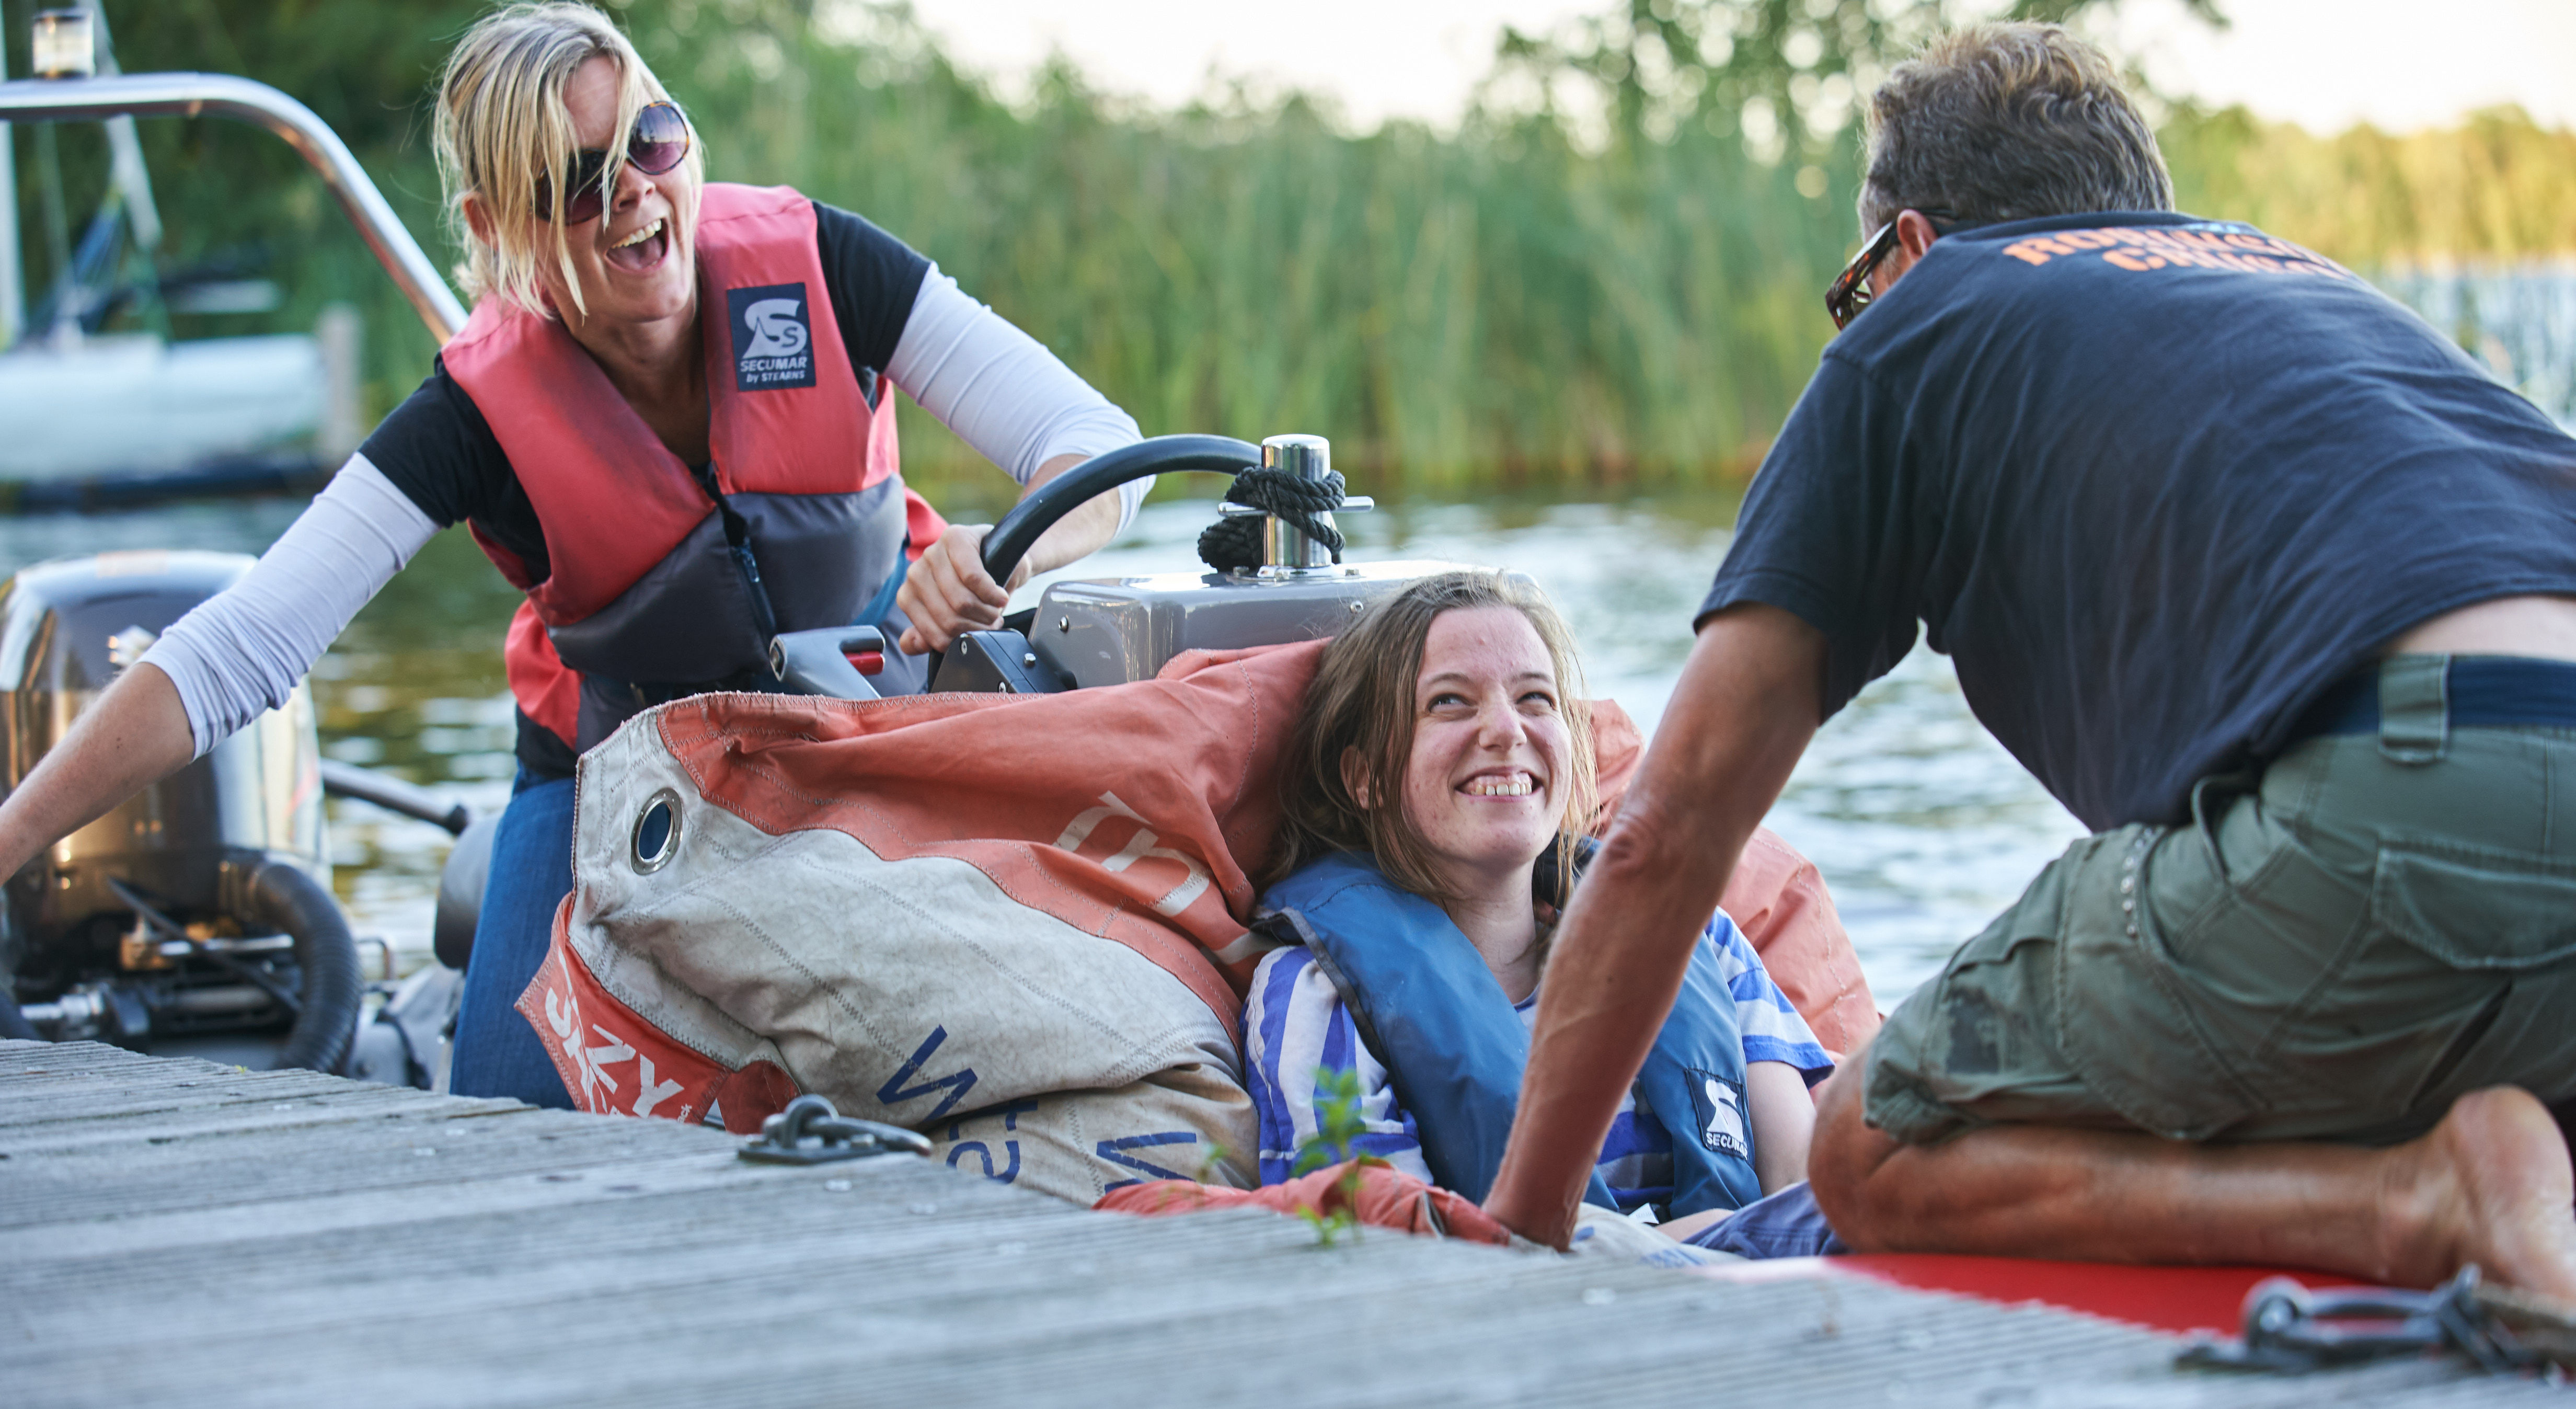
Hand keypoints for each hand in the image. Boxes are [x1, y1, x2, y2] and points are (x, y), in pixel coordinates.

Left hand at [895, 523, 1028, 654]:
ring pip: (961, 601)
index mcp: (908, 595)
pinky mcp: (955, 538)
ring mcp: (933, 553)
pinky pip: (974, 578)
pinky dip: (993, 594)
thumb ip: (930, 633)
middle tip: (991, 622)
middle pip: (948, 619)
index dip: (959, 640)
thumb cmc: (975, 589)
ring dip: (987, 612)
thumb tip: (912, 644)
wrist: (1000, 557)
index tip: (976, 634)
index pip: (930, 633)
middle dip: (977, 627)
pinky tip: (1000, 595)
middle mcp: (915, 573)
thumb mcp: (953, 615)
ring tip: (995, 609)